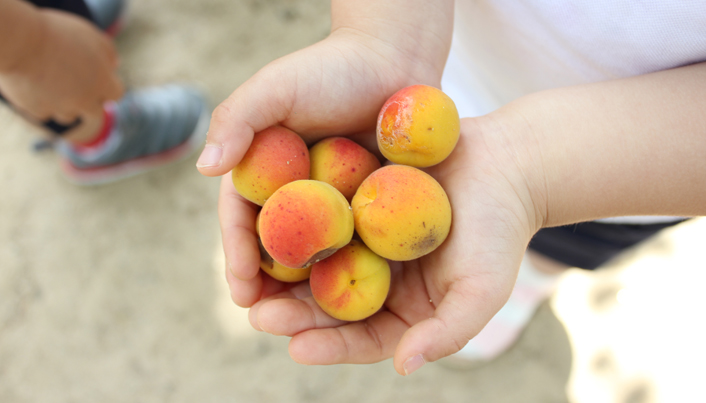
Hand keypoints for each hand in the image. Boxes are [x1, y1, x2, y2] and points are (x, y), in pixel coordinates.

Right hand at [0, 9, 122, 123]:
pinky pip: (43, 112)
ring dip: (64, 104)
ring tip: (51, 84)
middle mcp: (85, 101)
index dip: (107, 86)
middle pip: (95, 113)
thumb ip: (107, 51)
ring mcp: (61, 108)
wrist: (20, 41)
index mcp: (102, 82)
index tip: (98, 79)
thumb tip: (114, 65)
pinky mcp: (38, 111)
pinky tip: (34, 88)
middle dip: (88, 102)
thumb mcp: (89, 35)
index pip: (116, 94)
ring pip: (68, 115)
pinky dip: (40, 103)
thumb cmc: (56, 33)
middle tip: (75, 86)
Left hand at [219, 113, 542, 374]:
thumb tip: (404, 367)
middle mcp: (377, 280)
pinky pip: (321, 215)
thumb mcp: (484, 289)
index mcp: (403, 310)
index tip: (296, 349)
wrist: (505, 164)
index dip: (329, 347)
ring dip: (284, 274)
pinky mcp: (354, 202)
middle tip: (258, 316)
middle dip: (292, 314)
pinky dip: (297, 222)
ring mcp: (363, 241)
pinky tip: (269, 223)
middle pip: (328, 306)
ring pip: (316, 263)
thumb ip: (448, 333)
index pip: (361, 339)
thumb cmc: (500, 231)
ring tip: (250, 279)